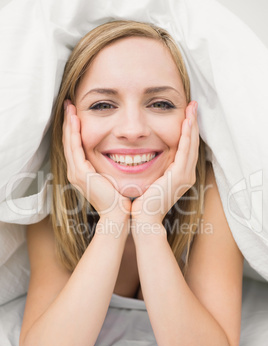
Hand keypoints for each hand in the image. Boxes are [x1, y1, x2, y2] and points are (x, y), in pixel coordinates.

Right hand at [62, 101, 130, 219]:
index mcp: (81, 172)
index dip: (74, 129)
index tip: (76, 112)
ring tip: (70, 107)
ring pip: (69, 143)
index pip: (75, 146)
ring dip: (69, 124)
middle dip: (68, 122)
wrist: (118, 214)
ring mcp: (76, 173)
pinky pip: (75, 148)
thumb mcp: (112, 176)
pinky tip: (75, 120)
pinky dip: (74, 133)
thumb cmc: (119, 197)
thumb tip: (120, 152)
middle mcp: (75, 172)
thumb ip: (110, 165)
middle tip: (69, 104)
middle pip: (68, 142)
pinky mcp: (81, 174)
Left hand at [131, 101, 198, 225]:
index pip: (186, 148)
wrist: (143, 218)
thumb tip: (144, 156)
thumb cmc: (142, 201)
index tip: (186, 114)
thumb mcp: (151, 180)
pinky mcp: (179, 176)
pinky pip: (185, 151)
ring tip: (192, 108)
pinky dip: (186, 136)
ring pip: (191, 145)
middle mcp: (186, 174)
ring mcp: (185, 175)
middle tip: (193, 105)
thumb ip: (154, 168)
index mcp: (180, 175)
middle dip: (193, 123)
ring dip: (192, 125)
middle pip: (192, 144)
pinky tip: (186, 122)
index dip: (188, 130)